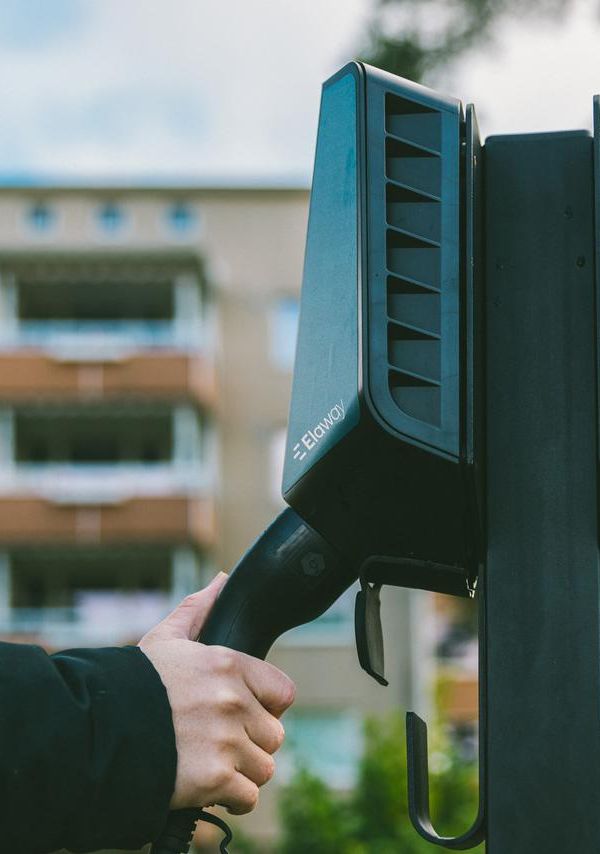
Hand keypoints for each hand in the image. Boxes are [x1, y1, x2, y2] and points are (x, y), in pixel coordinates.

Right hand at [138, 573, 295, 814]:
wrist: (96, 731)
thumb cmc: (133, 684)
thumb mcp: (165, 639)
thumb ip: (198, 610)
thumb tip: (221, 580)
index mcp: (227, 665)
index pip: (283, 693)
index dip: (267, 707)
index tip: (245, 714)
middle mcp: (233, 700)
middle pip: (274, 735)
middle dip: (251, 743)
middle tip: (220, 743)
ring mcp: (226, 740)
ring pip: (264, 767)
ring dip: (242, 772)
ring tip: (212, 764)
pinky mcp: (215, 778)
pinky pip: (248, 796)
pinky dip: (232, 798)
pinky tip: (209, 787)